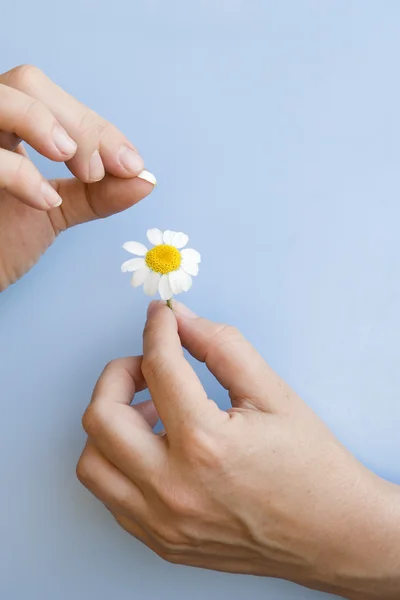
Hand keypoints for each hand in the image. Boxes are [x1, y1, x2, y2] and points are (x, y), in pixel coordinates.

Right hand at [0, 64, 155, 290]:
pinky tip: (46, 202)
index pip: (55, 100)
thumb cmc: (2, 242)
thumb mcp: (57, 211)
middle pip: (28, 82)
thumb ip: (98, 193)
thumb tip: (146, 179)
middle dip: (77, 122)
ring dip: (43, 123)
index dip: (95, 127)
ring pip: (0, 98)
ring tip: (80, 169)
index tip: (129, 164)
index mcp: (10, 127)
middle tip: (100, 170)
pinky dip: (20, 173)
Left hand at [77, 301, 399, 599]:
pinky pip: (111, 494)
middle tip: (148, 366)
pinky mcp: (161, 541)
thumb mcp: (273, 394)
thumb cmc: (311, 466)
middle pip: (101, 417)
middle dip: (119, 375)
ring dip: (112, 424)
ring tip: (152, 412)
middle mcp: (174, 489)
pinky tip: (155, 447)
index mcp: (207, 444)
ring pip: (92, 462)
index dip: (157, 329)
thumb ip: (222, 346)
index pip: (159, 368)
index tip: (161, 316)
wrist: (333, 535)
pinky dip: (120, 460)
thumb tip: (181, 318)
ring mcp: (162, 522)